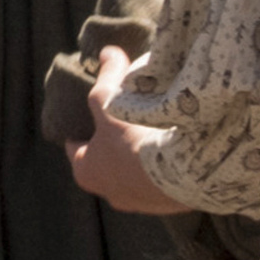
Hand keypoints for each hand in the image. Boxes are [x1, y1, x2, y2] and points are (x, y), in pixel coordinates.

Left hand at [68, 46, 191, 214]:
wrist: (183, 174)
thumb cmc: (133, 138)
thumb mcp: (110, 100)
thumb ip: (107, 75)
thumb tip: (107, 52)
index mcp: (84, 172)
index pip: (76, 147)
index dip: (83, 129)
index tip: (92, 115)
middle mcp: (109, 193)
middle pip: (106, 163)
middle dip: (113, 146)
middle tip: (125, 124)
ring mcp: (141, 204)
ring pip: (135, 177)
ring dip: (141, 161)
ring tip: (152, 136)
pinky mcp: (169, 206)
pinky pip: (162, 185)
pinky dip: (165, 172)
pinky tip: (173, 154)